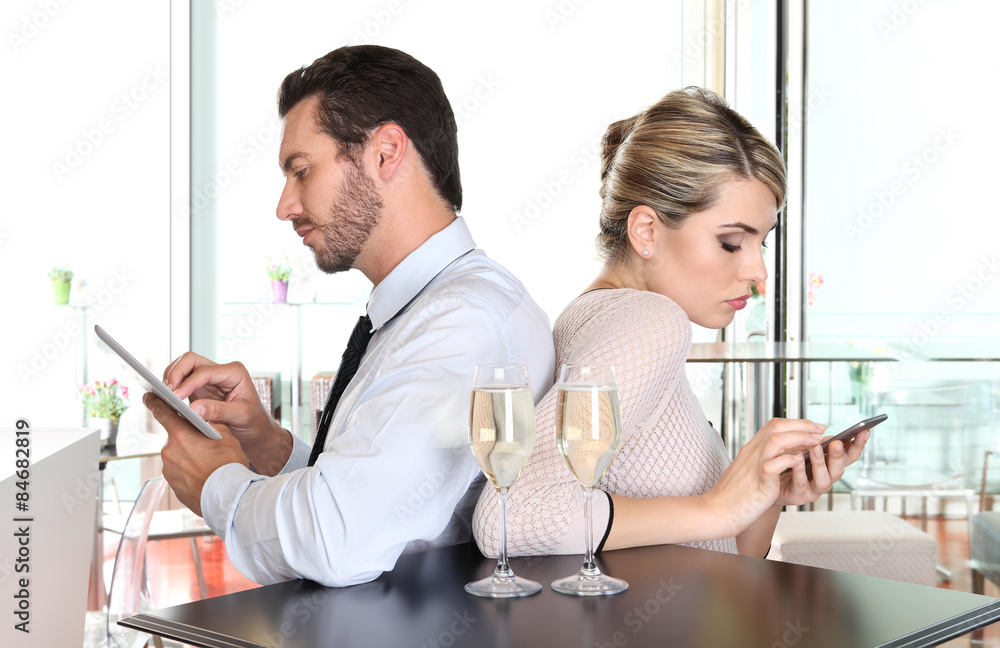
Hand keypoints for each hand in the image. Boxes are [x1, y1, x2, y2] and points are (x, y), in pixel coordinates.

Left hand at [144, 393, 249, 515]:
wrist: (228, 497)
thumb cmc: (228, 465)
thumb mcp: (225, 436)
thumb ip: (209, 424)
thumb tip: (202, 420)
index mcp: (181, 435)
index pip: (162, 412)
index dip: (155, 402)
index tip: (149, 396)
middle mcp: (169, 451)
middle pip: (175, 437)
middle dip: (187, 439)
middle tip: (205, 446)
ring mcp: (169, 470)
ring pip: (178, 456)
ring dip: (189, 456)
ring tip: (209, 464)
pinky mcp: (172, 485)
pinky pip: (180, 472)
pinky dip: (189, 471)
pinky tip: (204, 475)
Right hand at [160, 352, 289, 473]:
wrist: (257, 430)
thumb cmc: (254, 422)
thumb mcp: (241, 416)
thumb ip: (218, 411)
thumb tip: (193, 409)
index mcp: (234, 372)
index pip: (205, 372)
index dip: (188, 383)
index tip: (176, 398)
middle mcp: (221, 371)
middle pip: (190, 360)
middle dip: (175, 373)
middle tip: (166, 392)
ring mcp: (209, 379)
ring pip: (183, 368)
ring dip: (171, 378)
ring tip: (163, 396)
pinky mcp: (200, 389)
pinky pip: (181, 382)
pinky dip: (172, 387)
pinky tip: (166, 399)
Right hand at [705, 418, 823, 536]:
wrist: (717, 511)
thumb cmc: (734, 494)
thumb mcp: (750, 469)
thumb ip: (765, 458)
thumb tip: (787, 452)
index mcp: (752, 449)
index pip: (774, 425)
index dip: (797, 423)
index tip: (813, 427)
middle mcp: (752, 453)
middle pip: (777, 427)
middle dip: (803, 426)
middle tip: (820, 431)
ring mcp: (755, 467)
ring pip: (776, 441)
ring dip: (799, 439)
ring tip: (814, 443)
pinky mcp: (759, 484)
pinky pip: (773, 467)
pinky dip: (788, 461)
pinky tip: (798, 462)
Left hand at [775, 428, 869, 507]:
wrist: (768, 481)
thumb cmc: (787, 463)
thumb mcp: (802, 449)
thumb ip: (813, 442)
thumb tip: (822, 430)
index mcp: (829, 465)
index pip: (849, 455)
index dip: (857, 445)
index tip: (864, 431)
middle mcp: (825, 478)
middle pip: (839, 470)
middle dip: (839, 456)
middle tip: (836, 443)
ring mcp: (813, 489)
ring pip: (824, 480)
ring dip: (821, 464)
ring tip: (815, 449)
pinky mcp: (798, 496)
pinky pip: (801, 484)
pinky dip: (800, 471)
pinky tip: (797, 459)